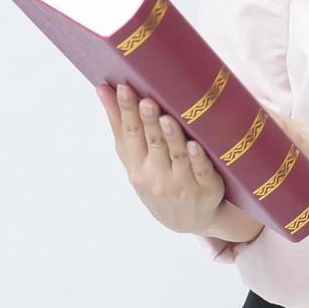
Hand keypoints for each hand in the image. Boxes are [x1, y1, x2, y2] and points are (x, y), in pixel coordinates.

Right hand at [94, 81, 226, 236]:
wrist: (188, 220)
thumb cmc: (156, 179)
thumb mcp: (135, 160)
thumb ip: (121, 126)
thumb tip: (102, 88)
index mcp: (137, 167)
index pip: (130, 135)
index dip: (126, 111)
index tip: (123, 87)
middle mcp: (156, 177)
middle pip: (153, 144)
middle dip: (148, 122)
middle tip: (147, 100)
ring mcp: (181, 184)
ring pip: (177, 156)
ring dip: (172, 137)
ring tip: (167, 118)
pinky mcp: (206, 188)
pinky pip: (201, 172)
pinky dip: (198, 159)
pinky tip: (196, 145)